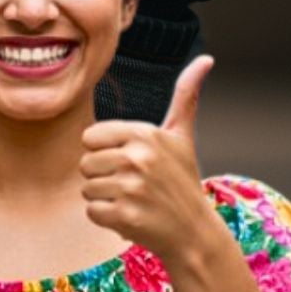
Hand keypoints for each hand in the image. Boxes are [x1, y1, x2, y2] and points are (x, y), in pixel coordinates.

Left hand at [80, 55, 216, 262]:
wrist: (194, 231)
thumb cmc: (182, 180)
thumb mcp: (182, 136)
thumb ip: (185, 97)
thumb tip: (205, 60)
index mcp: (145, 134)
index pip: (89, 138)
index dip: (104, 152)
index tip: (130, 162)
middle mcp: (138, 158)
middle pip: (84, 163)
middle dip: (103, 176)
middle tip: (133, 184)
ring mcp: (131, 188)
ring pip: (86, 188)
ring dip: (105, 198)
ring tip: (134, 200)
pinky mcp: (125, 215)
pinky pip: (91, 211)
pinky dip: (106, 218)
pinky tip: (131, 216)